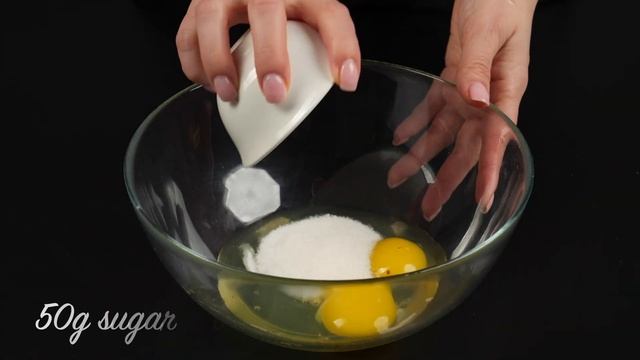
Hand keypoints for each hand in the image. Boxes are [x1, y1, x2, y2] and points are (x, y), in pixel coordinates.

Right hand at [176, 0, 360, 102]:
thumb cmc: (286, 5)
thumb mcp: (311, 15)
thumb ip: (325, 42)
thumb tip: (339, 80)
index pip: (330, 15)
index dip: (341, 49)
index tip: (346, 81)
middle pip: (266, 9)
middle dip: (270, 55)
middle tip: (275, 92)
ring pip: (211, 18)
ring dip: (218, 60)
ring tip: (230, 94)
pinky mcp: (198, 6)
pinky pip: (187, 35)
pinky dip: (194, 64)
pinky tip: (210, 84)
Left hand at [388, 0, 536, 219]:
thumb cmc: (501, 1)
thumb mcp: (488, 31)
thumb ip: (479, 66)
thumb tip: (476, 99)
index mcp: (505, 89)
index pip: (497, 138)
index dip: (488, 171)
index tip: (480, 199)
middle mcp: (487, 98)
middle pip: (467, 147)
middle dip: (448, 179)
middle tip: (430, 207)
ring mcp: (470, 91)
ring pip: (445, 133)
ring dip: (423, 157)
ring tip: (400, 178)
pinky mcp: (453, 80)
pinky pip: (433, 108)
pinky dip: (417, 124)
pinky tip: (401, 138)